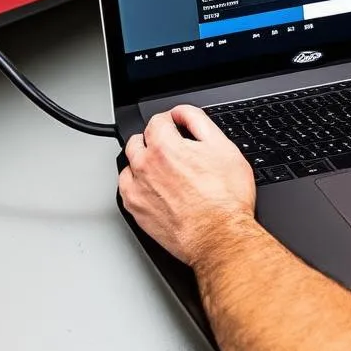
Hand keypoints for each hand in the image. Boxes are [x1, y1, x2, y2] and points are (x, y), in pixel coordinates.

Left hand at [119, 104, 255, 266]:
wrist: (219, 237)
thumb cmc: (225, 199)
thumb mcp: (222, 147)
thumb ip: (198, 121)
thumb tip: (182, 113)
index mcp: (164, 146)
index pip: (157, 120)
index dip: (171, 121)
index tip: (177, 128)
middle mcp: (145, 165)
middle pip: (138, 139)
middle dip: (155, 140)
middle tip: (173, 151)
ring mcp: (137, 189)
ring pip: (129, 163)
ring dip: (143, 162)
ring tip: (164, 171)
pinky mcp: (135, 209)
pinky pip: (125, 188)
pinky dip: (136, 184)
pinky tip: (154, 188)